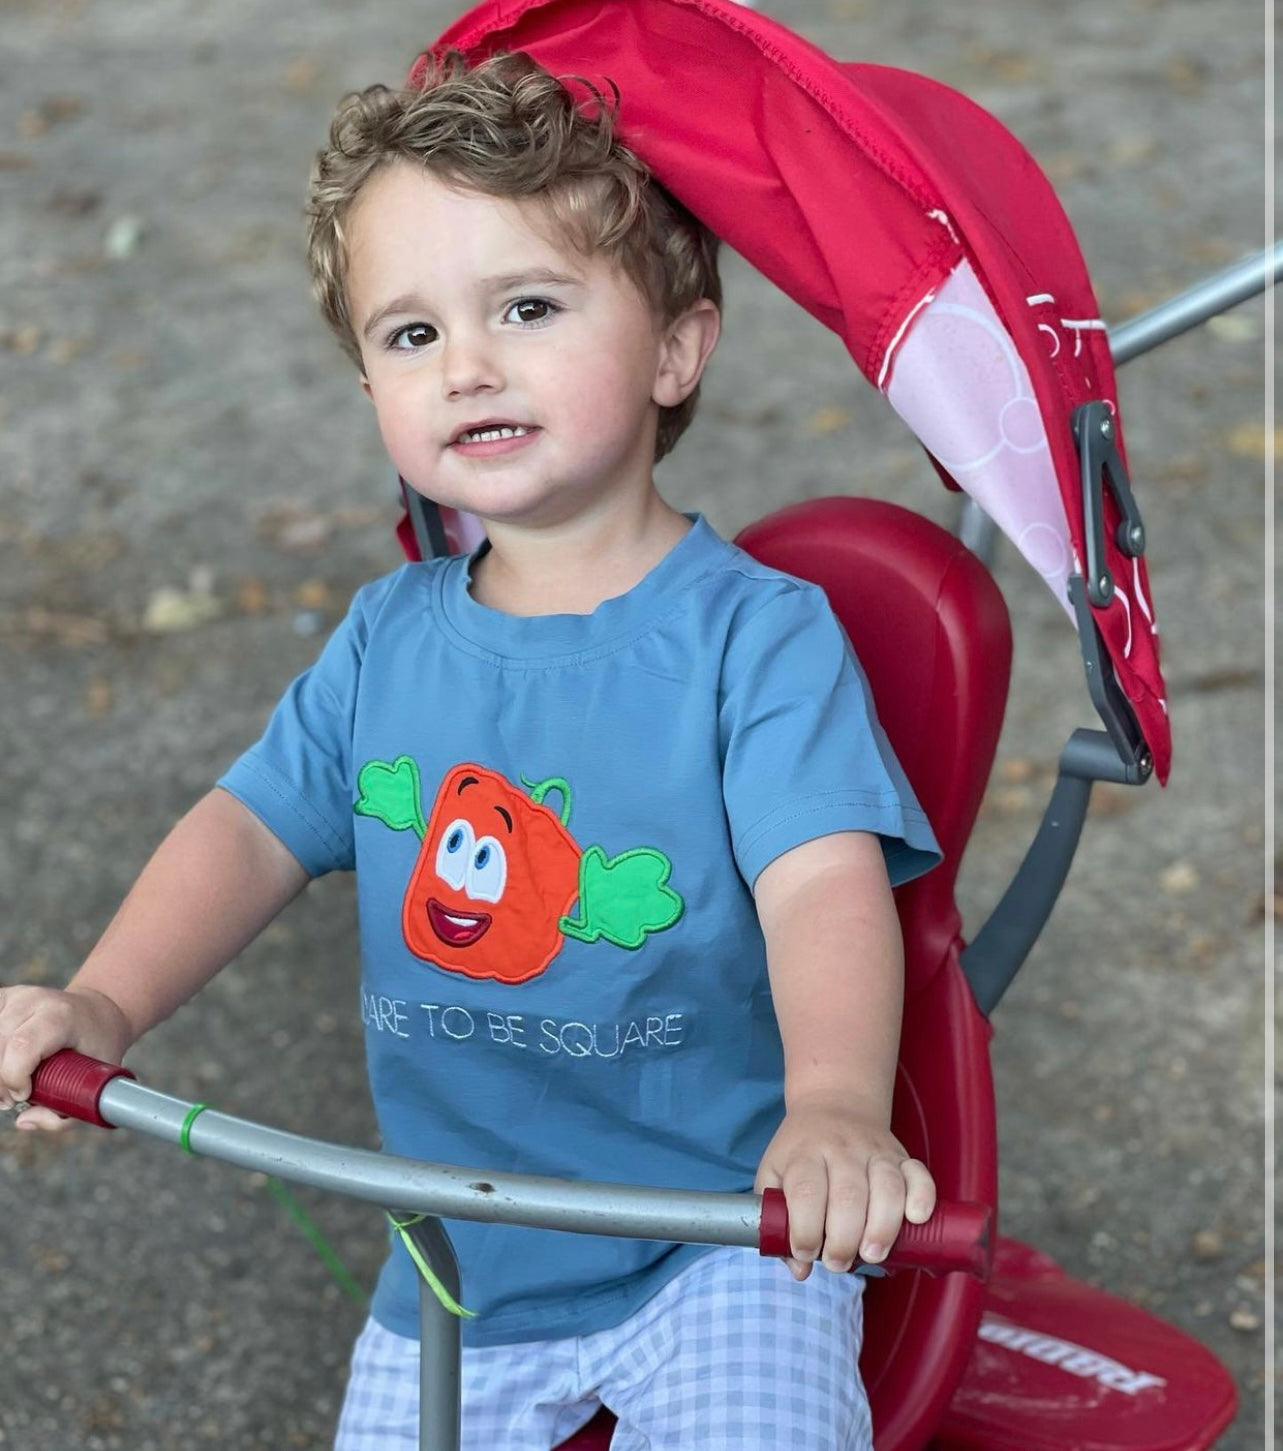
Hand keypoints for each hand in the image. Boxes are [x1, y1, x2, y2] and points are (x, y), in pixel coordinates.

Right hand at [0, 984, 131, 1131]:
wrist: (97, 1013)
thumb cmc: (96, 1047)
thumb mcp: (95, 1081)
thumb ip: (63, 1112)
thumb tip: (23, 1121)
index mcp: (62, 1016)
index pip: (23, 1046)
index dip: (15, 1077)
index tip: (23, 1096)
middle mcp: (35, 1000)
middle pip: (0, 1047)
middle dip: (2, 1082)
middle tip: (16, 1098)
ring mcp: (16, 997)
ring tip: (12, 1081)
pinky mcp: (2, 999)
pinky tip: (6, 1063)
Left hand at [754, 1096, 935, 1279]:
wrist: (833, 1103)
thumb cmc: (800, 1151)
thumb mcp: (775, 1175)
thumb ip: (777, 1221)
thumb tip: (799, 1270)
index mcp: (805, 1154)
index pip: (806, 1192)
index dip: (806, 1230)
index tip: (805, 1253)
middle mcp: (841, 1149)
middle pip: (848, 1196)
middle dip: (844, 1240)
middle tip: (837, 1262)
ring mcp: (875, 1150)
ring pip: (886, 1187)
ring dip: (882, 1228)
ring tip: (871, 1254)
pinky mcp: (901, 1155)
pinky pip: (919, 1174)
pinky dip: (922, 1198)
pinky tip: (915, 1220)